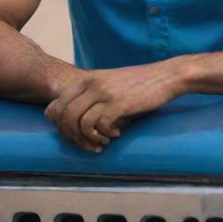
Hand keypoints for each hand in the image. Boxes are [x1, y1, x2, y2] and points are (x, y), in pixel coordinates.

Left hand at [44, 59, 184, 151]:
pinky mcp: (120, 103)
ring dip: (88, 139)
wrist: (166, 75)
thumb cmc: (139, 83)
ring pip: (80, 123)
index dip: (59, 125)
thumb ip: (92, 96)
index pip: (56, 104)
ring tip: (102, 143)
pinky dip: (106, 136)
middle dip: (71, 137)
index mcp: (88, 79)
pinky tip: (117, 135)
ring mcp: (106, 93)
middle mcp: (93, 84)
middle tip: (87, 145)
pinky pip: (100, 125)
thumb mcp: (110, 83)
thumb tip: (75, 123)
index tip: (72, 136)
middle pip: (64, 116)